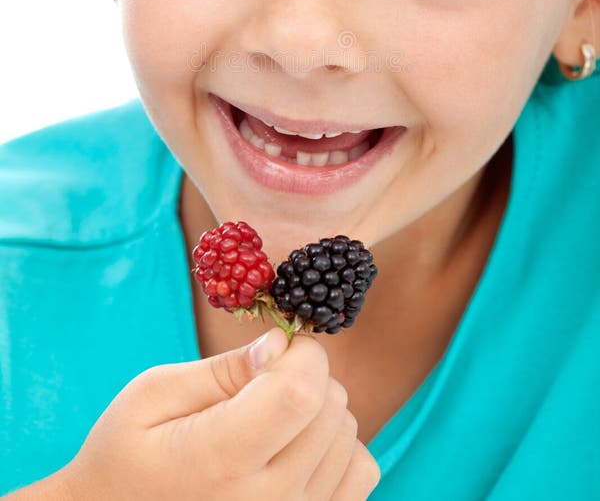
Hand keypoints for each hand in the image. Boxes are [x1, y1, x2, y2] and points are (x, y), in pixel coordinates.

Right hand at [55, 326, 380, 498]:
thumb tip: (280, 344)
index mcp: (220, 460)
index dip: (301, 354)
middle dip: (307, 375)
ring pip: (350, 437)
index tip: (277, 348)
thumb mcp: (153, 395)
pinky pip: (361, 473)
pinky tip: (296, 447)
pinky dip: (338, 449)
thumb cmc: (126, 454)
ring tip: (272, 419)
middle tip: (264, 382)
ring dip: (321, 412)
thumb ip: (222, 370)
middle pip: (332, 409)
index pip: (302, 393)